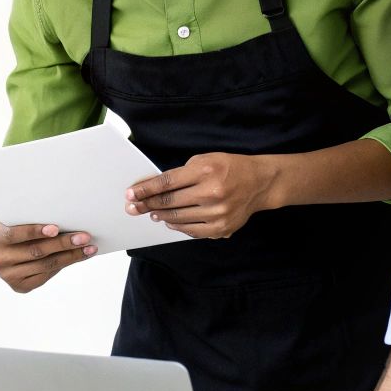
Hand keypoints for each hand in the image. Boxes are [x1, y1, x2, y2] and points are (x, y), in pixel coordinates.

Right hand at [0, 222, 94, 292]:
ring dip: (70, 256)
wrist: (9, 250)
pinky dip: (66, 264)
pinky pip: (46, 275)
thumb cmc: (19, 228)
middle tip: (83, 237)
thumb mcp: (18, 222)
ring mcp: (7, 276)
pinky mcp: (20, 286)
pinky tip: (80, 256)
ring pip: (45, 265)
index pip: (14, 234)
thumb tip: (67, 218)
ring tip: (88, 247)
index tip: (56, 228)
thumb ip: (32, 221)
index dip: (35, 231)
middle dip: (62, 243)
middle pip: (35, 252)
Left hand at [126, 152, 280, 238]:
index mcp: (205, 171)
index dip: (146, 189)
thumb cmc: (230, 168)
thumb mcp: (205, 160)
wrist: (259, 183)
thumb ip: (181, 174)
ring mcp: (217, 213)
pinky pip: (192, 230)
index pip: (167, 182)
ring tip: (152, 213)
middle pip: (170, 202)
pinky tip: (170, 221)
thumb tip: (154, 188)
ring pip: (178, 218)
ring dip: (161, 216)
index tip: (131, 194)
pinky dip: (178, 226)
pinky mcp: (221, 228)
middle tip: (133, 207)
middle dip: (147, 204)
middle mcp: (211, 192)